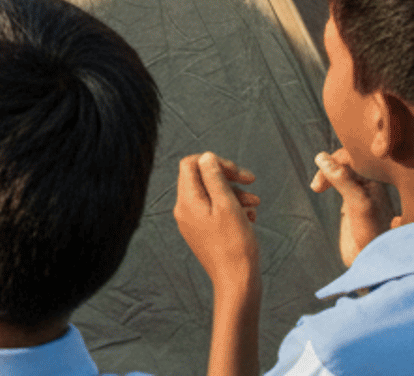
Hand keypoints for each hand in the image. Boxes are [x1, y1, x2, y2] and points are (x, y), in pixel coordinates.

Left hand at [175, 152, 260, 288]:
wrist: (237, 283)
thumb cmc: (235, 245)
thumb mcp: (227, 205)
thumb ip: (214, 178)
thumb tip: (206, 157)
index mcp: (186, 200)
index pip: (191, 164)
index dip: (215, 162)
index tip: (238, 171)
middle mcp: (184, 209)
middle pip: (202, 178)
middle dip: (228, 178)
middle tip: (251, 181)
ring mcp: (193, 222)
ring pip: (212, 195)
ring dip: (235, 194)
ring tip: (256, 204)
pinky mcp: (204, 233)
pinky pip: (216, 212)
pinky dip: (233, 209)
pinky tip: (250, 217)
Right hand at [312, 148, 401, 265]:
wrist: (371, 261)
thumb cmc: (371, 234)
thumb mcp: (358, 204)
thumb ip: (342, 179)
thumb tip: (320, 156)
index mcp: (379, 180)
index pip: (355, 155)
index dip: (336, 159)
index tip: (321, 176)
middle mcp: (371, 182)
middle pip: (347, 159)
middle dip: (329, 164)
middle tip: (318, 184)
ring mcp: (361, 191)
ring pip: (341, 169)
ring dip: (326, 173)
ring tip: (317, 186)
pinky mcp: (352, 201)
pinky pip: (338, 180)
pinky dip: (326, 179)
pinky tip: (320, 188)